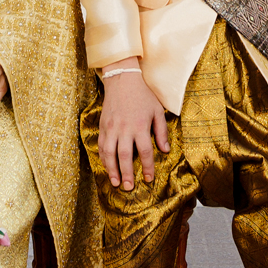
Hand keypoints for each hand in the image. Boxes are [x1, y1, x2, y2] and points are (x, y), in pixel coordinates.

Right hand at [97, 69, 168, 189]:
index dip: (147, 167)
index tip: (149, 179)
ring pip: (110, 153)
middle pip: (125, 156)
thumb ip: (161, 131)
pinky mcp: (103, 126)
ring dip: (112, 169)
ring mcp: (111, 127)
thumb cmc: (143, 95)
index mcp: (140, 126)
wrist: (122, 79)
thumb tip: (165, 150)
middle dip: (127, 173)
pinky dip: (103, 158)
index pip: (145, 151)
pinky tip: (107, 168)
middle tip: (129, 188)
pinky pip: (101, 146)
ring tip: (116, 183)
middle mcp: (125, 128)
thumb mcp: (157, 111)